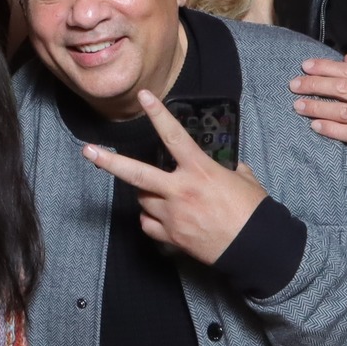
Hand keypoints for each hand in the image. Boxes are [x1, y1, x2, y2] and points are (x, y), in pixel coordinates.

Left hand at [83, 90, 268, 263]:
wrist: (258, 249)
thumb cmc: (254, 213)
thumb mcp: (244, 180)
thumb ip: (226, 168)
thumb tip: (222, 165)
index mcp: (200, 171)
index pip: (173, 136)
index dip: (158, 114)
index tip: (144, 96)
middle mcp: (181, 191)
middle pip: (137, 174)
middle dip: (109, 161)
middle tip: (88, 151)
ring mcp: (173, 215)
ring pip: (143, 199)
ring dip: (147, 195)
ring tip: (166, 195)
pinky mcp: (171, 237)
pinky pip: (148, 224)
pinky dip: (151, 219)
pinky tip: (166, 218)